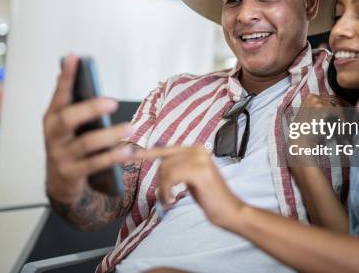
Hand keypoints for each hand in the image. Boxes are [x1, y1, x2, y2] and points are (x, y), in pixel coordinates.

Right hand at [43, 54, 132, 203]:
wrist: (59, 181)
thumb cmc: (69, 143)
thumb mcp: (66, 123)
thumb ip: (72, 100)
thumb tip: (75, 66)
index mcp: (52, 116)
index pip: (59, 93)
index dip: (66, 76)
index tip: (74, 57)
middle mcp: (53, 134)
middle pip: (69, 119)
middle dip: (91, 109)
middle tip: (113, 102)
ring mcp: (60, 154)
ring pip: (87, 143)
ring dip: (110, 135)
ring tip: (130, 128)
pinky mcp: (71, 172)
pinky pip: (96, 164)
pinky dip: (114, 156)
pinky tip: (128, 151)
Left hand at [129, 145, 244, 228]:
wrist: (229, 210)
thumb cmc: (209, 196)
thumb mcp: (190, 176)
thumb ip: (177, 165)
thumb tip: (156, 157)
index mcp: (196, 148)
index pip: (165, 149)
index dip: (146, 152)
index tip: (129, 153)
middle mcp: (198, 149)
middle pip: (163, 161)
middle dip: (160, 181)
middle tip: (166, 196)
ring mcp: (200, 159)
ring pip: (165, 170)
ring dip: (163, 189)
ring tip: (169, 199)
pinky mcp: (199, 171)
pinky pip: (170, 178)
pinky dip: (166, 191)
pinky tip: (171, 200)